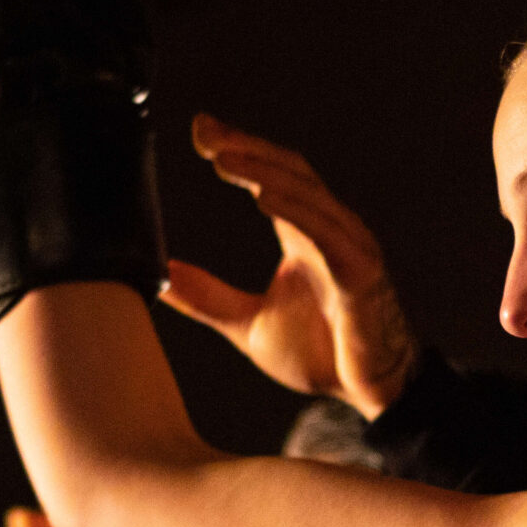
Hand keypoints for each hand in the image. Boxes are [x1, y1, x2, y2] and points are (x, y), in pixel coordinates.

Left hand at [166, 113, 415, 419]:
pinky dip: (296, 210)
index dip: (241, 150)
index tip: (201, 131)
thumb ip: (208, 298)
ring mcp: (349, 248)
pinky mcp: (361, 274)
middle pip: (290, 171)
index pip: (274, 177)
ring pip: (307, 194)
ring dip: (264, 171)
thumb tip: (159, 277)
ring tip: (223, 158)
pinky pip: (328, 233)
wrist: (367, 395)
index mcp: (304, 236)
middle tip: (206, 133)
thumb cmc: (320, 355)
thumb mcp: (248, 325)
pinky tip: (263, 198)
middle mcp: (329, 231)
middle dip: (248, 147)